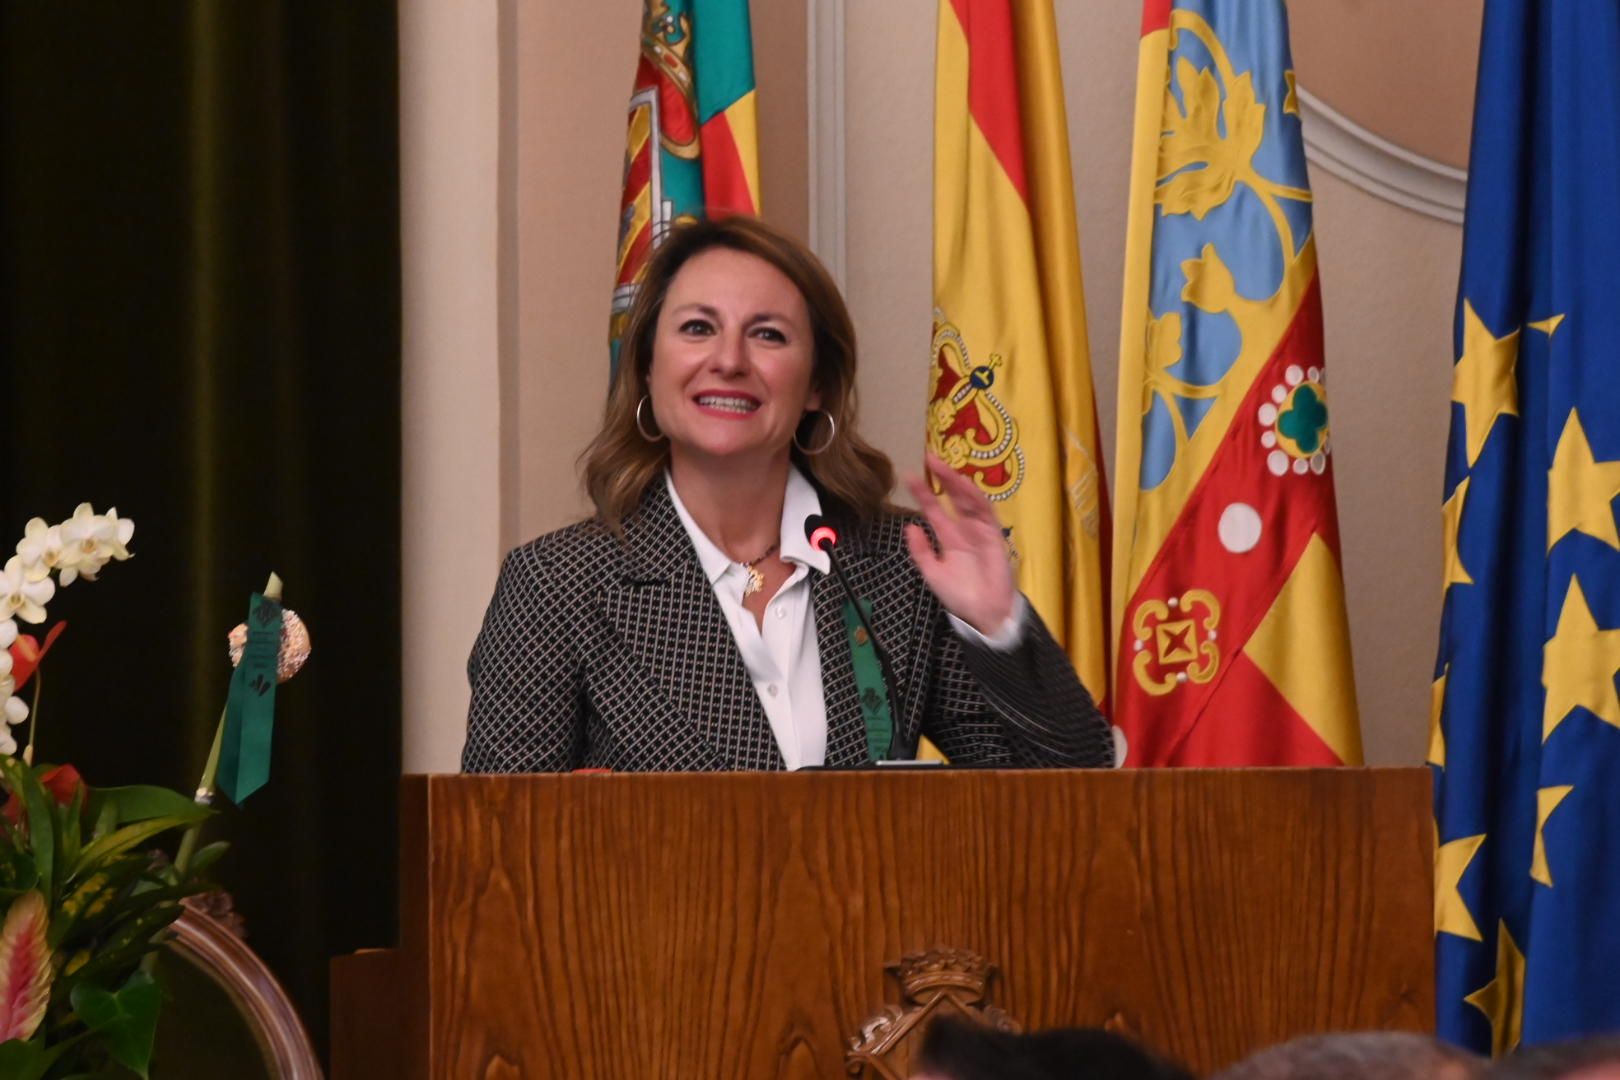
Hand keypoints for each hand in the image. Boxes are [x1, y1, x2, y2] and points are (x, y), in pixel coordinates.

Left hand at [904, 453, 1016, 635]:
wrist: (984, 613)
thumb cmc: (960, 595)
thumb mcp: (933, 573)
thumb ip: (920, 551)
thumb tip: (909, 526)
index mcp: (948, 538)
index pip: (934, 509)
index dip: (923, 493)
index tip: (909, 477)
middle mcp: (963, 529)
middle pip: (952, 497)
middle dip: (942, 478)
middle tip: (929, 457)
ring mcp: (979, 530)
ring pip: (968, 500)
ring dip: (957, 482)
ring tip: (944, 466)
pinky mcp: (993, 534)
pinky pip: (985, 511)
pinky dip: (975, 497)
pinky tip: (964, 485)